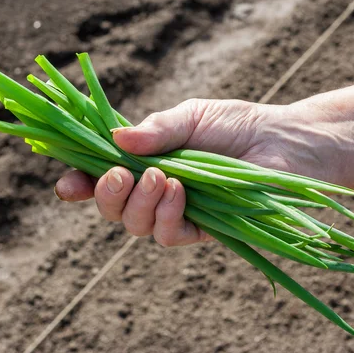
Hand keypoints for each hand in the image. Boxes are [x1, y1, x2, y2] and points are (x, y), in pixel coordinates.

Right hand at [54, 98, 343, 245]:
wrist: (287, 142)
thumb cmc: (239, 125)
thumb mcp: (192, 117)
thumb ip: (156, 129)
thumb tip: (115, 141)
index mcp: (147, 162)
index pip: (104, 177)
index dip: (81, 184)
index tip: (66, 184)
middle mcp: (157, 191)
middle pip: (114, 208)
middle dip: (107, 196)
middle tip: (118, 175)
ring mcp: (179, 212)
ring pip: (137, 226)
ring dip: (138, 205)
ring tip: (160, 178)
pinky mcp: (204, 230)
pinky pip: (171, 235)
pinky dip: (167, 216)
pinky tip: (179, 193)